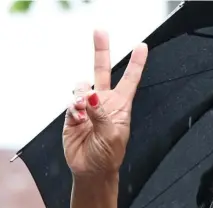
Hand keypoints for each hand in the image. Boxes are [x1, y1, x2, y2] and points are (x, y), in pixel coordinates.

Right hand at [63, 30, 148, 177]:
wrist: (91, 171)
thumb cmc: (109, 156)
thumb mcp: (112, 136)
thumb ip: (101, 114)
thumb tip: (91, 94)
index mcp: (121, 106)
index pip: (130, 80)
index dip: (136, 63)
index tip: (142, 46)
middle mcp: (104, 102)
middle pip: (102, 71)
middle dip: (101, 51)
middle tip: (99, 31)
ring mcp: (87, 107)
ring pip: (81, 86)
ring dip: (80, 93)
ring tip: (83, 109)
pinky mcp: (72, 115)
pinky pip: (70, 103)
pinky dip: (72, 108)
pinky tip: (77, 119)